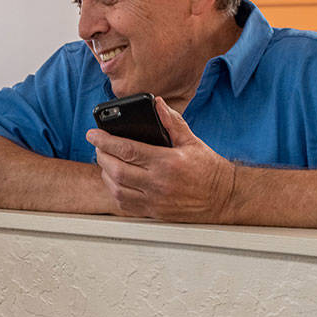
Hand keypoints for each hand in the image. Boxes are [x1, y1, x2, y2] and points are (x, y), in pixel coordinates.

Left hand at [86, 97, 236, 222]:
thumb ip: (172, 122)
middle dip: (101, 156)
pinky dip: (114, 192)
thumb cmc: (209, 169)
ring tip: (105, 163)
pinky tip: (115, 181)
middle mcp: (159, 183)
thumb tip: (157, 104)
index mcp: (167, 162)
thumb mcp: (192, 141)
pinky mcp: (154, 213)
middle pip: (116, 170)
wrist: (223, 198)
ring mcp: (155, 201)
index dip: (105, 141)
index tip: (93, 134)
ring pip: (117, 189)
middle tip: (98, 147)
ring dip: (105, 174)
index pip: (127, 150)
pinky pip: (125, 205)